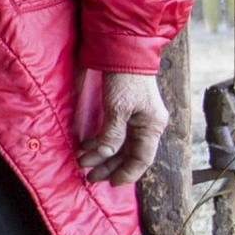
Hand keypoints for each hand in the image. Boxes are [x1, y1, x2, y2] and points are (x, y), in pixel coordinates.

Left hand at [78, 71, 167, 185]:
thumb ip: (112, 133)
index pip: (142, 159)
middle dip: (109, 167)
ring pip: (120, 145)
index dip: (127, 173)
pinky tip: (86, 146)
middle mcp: (146, 124)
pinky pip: (113, 133)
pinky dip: (100, 141)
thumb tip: (106, 154)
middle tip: (89, 176)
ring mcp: (136, 118)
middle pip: (129, 154)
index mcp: (152, 126)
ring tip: (82, 161)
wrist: (122, 51)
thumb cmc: (125, 78)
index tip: (110, 184)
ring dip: (101, 155)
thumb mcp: (118, 107)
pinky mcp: (123, 111)